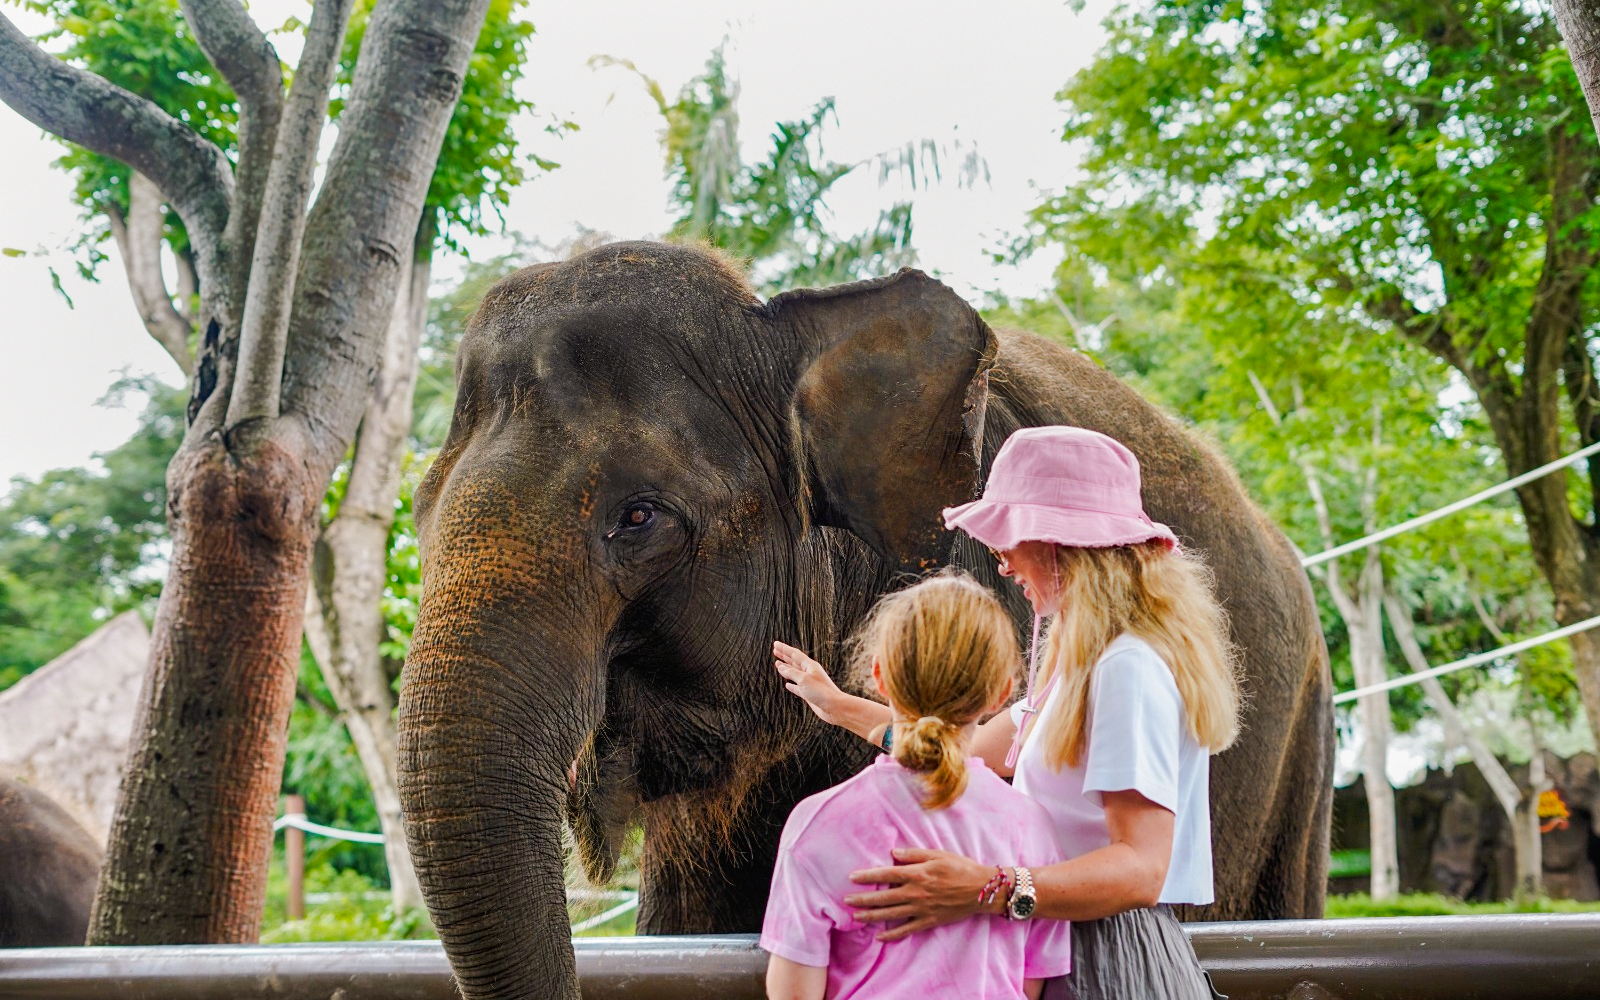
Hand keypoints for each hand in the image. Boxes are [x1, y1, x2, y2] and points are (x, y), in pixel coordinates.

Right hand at [773, 641, 846, 724]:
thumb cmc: (821, 692)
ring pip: (795, 674)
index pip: (794, 654)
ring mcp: (810, 683)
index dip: (784, 649)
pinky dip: (791, 685)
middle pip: (795, 662)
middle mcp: (810, 673)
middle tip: (775, 650)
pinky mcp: (809, 694)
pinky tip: (787, 685)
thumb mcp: (804, 680)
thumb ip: (791, 673)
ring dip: (786, 669)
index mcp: (810, 666)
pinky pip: (798, 688)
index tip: (775, 644)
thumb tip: (780, 667)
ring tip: (778, 664)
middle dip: (784, 656)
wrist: (835, 707)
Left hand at [844, 848, 994, 941]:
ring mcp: (922, 909)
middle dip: (863, 899)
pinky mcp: (929, 921)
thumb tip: (893, 853)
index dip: (867, 876)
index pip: (886, 875)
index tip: (852, 878)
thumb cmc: (960, 868)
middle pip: (884, 897)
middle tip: (847, 900)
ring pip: (891, 915)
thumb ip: (914, 854)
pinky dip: (892, 935)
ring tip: (856, 916)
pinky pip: (907, 930)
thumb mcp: (938, 854)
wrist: (982, 889)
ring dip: (872, 916)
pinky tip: (880, 936)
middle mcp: (916, 893)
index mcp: (917, 874)